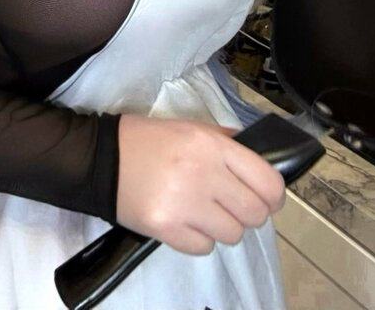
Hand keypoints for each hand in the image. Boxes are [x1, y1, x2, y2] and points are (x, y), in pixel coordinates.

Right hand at [116, 114, 284, 253]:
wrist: (100, 158)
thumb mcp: (189, 127)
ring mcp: (185, 205)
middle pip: (255, 214)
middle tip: (230, 205)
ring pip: (232, 235)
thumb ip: (225, 142)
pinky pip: (204, 248)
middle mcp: (203, 174)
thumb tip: (258, 160)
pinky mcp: (167, 229)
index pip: (267, 182)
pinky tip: (184, 221)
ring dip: (223, 227)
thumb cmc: (147, 140)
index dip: (273, 195)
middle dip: (248, 213)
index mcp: (211, 146)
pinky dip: (198, 239)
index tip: (265, 197)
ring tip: (203, 212)